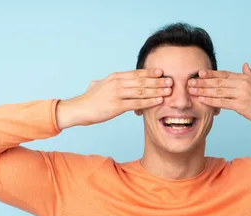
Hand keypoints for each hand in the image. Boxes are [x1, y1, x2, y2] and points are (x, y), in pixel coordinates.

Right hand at [57, 69, 172, 128]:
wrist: (78, 109)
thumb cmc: (88, 100)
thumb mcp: (97, 86)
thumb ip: (103, 83)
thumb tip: (100, 82)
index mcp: (114, 77)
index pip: (136, 73)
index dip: (150, 72)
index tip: (161, 72)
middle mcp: (117, 83)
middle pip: (141, 81)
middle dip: (157, 81)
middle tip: (171, 81)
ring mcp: (117, 94)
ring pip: (141, 91)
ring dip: (157, 90)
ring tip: (169, 91)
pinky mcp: (117, 106)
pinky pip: (137, 103)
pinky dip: (149, 102)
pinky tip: (159, 101)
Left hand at [187, 63, 250, 130]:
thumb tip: (245, 64)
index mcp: (245, 78)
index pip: (224, 74)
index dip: (210, 74)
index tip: (198, 73)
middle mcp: (242, 84)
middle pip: (218, 82)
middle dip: (202, 82)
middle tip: (189, 82)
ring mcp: (242, 94)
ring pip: (218, 91)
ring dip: (203, 91)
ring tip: (192, 91)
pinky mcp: (241, 105)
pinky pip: (222, 102)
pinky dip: (211, 101)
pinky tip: (202, 100)